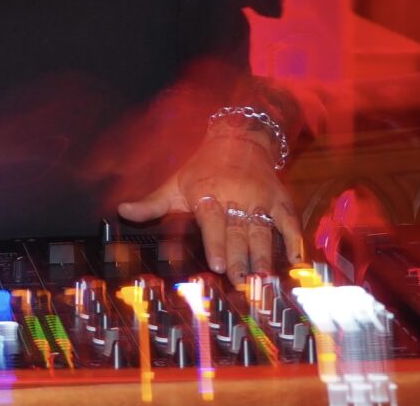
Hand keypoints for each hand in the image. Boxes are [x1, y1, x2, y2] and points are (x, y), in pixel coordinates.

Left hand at [116, 131, 303, 284]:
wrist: (240, 137)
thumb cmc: (203, 167)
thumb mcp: (176, 182)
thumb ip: (152, 202)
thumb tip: (122, 211)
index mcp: (209, 193)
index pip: (213, 220)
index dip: (216, 243)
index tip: (218, 265)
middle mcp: (236, 197)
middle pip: (238, 232)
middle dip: (240, 258)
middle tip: (242, 282)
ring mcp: (260, 199)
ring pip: (263, 231)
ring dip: (265, 256)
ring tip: (265, 279)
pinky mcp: (280, 200)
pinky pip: (289, 221)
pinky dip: (294, 240)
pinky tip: (297, 261)